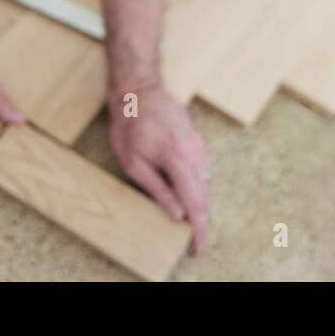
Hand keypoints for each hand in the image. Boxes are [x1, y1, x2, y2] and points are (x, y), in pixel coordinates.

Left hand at [108, 81, 209, 251]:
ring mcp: (199, 144)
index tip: (198, 245)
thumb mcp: (134, 163)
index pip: (195, 202)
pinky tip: (182, 187)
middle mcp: (195, 152)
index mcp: (179, 160)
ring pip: (204, 182)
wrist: (138, 90)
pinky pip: (202, 168)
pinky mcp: (198, 138)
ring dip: (197, 199)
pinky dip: (195, 183)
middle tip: (191, 237)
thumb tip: (177, 214)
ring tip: (185, 213)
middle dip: (200, 218)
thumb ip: (158, 190)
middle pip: (204, 194)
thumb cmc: (130, 126)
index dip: (199, 227)